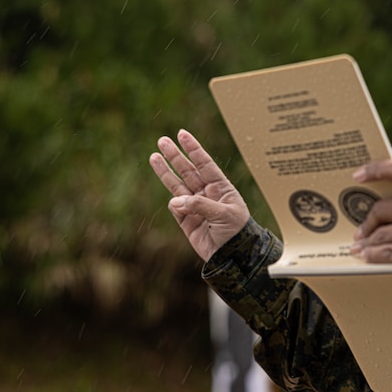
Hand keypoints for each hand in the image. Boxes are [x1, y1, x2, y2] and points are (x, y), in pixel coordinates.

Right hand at [149, 129, 249, 261]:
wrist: (233, 257)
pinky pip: (176, 208)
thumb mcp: (225, 215)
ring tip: (154, 156)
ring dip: (165, 171)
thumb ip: (200, 205)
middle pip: (188, 170)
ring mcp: (195, 206)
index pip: (205, 163)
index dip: (193, 149)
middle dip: (175, 156)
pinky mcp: (186, 221)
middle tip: (162, 140)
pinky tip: (177, 204)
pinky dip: (174, 204)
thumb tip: (175, 202)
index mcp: (221, 187)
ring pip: (177, 185)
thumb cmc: (237, 233)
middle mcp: (207, 193)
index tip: (182, 134)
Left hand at [349, 158, 391, 285]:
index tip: (357, 175)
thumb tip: (370, 196)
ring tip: (360, 247)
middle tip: (361, 232)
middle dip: (368, 222)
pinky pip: (389, 253)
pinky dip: (372, 255)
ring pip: (382, 234)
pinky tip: (366, 256)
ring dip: (367, 243)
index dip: (377, 169)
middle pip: (383, 208)